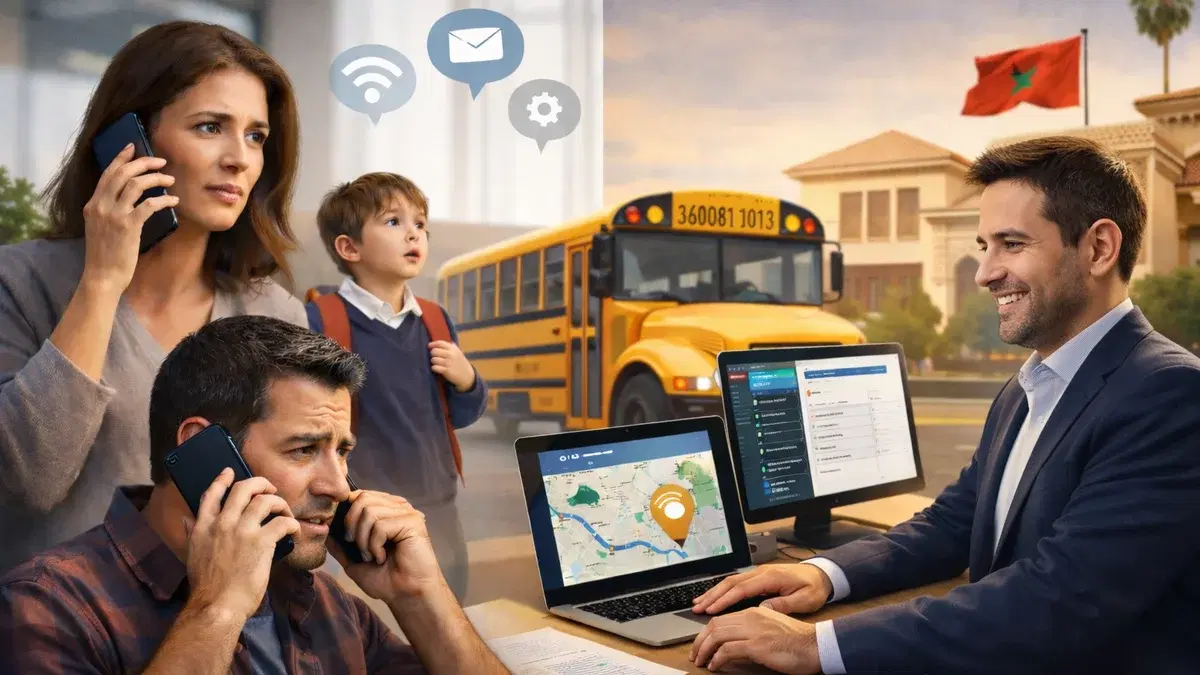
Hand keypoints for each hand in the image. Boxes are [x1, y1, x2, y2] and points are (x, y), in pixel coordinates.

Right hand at [80, 143, 178, 290]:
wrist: (102, 275)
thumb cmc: (105, 254)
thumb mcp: (100, 227)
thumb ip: (108, 210)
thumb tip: (126, 197)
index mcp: (92, 204)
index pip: (107, 174)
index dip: (121, 158)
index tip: (133, 147)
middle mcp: (100, 206)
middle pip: (122, 173)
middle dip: (144, 163)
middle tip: (161, 161)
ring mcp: (114, 215)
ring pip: (135, 184)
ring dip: (156, 178)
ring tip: (170, 180)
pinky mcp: (128, 226)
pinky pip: (149, 205)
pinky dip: (163, 199)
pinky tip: (173, 200)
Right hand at [182, 468, 299, 622]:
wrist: (217, 606)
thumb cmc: (207, 587)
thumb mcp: (192, 555)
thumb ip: (192, 533)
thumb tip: (186, 520)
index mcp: (203, 527)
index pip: (211, 494)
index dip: (222, 479)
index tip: (230, 471)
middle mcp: (222, 524)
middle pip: (243, 488)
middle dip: (260, 483)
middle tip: (270, 489)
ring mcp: (242, 531)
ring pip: (265, 500)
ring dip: (279, 502)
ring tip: (284, 510)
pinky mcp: (261, 542)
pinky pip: (283, 522)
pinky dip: (292, 524)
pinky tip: (294, 530)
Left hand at [329, 490, 445, 602]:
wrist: (406, 595)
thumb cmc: (386, 579)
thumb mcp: (354, 561)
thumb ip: (340, 544)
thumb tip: (324, 528)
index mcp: (386, 510)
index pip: (359, 495)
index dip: (346, 512)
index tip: (346, 537)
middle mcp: (397, 507)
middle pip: (362, 499)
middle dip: (352, 526)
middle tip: (359, 549)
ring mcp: (406, 512)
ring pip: (369, 512)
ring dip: (364, 540)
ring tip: (372, 556)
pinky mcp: (412, 522)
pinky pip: (380, 525)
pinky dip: (375, 545)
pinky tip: (382, 558)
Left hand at [429, 340, 474, 390]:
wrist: (467, 376)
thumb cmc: (460, 363)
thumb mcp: (458, 353)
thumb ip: (450, 346)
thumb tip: (439, 342)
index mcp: (453, 349)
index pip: (440, 343)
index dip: (433, 344)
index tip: (429, 346)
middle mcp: (451, 354)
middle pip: (434, 351)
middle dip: (433, 354)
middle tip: (435, 357)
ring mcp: (448, 363)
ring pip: (433, 359)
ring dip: (433, 362)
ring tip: (437, 364)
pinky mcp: (446, 371)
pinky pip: (434, 367)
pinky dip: (434, 368)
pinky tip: (437, 369)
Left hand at [691, 607, 820, 673]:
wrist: (816, 646)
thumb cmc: (798, 641)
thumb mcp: (772, 629)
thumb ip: (754, 629)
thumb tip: (735, 642)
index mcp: (755, 612)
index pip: (722, 619)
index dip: (707, 632)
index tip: (701, 644)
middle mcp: (751, 617)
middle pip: (715, 625)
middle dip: (700, 640)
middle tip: (695, 654)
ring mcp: (754, 630)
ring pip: (717, 635)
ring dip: (704, 650)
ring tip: (701, 661)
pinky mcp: (757, 645)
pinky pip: (728, 650)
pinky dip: (717, 658)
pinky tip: (715, 665)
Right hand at [692, 563, 832, 614]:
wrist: (822, 575)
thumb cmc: (814, 588)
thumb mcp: (804, 600)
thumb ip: (783, 604)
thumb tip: (762, 609)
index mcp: (771, 577)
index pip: (742, 588)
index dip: (725, 599)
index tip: (712, 609)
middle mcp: (761, 572)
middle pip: (731, 582)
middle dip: (713, 595)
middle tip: (697, 607)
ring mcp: (759, 572)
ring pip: (731, 581)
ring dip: (714, 592)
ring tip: (699, 602)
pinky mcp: (759, 576)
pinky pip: (736, 582)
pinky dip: (723, 590)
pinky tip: (715, 597)